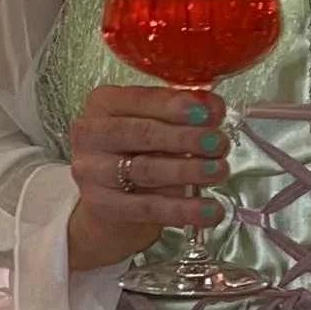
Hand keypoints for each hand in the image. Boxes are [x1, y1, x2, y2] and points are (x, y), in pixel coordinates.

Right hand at [67, 85, 231, 273]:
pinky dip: (185, 210)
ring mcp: (92, 172)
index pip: (140, 99)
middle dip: (187, 138)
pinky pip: (150, 207)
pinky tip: (211, 209)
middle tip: (220, 143)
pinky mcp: (103, 206)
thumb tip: (214, 108)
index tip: (209, 112)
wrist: (110, 207)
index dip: (177, 106)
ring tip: (219, 171)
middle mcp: (91, 135)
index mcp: (103, 104)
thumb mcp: (155, 128)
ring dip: (190, 171)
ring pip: (147, 170)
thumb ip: (181, 116)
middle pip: (144, 133)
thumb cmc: (135, 156)